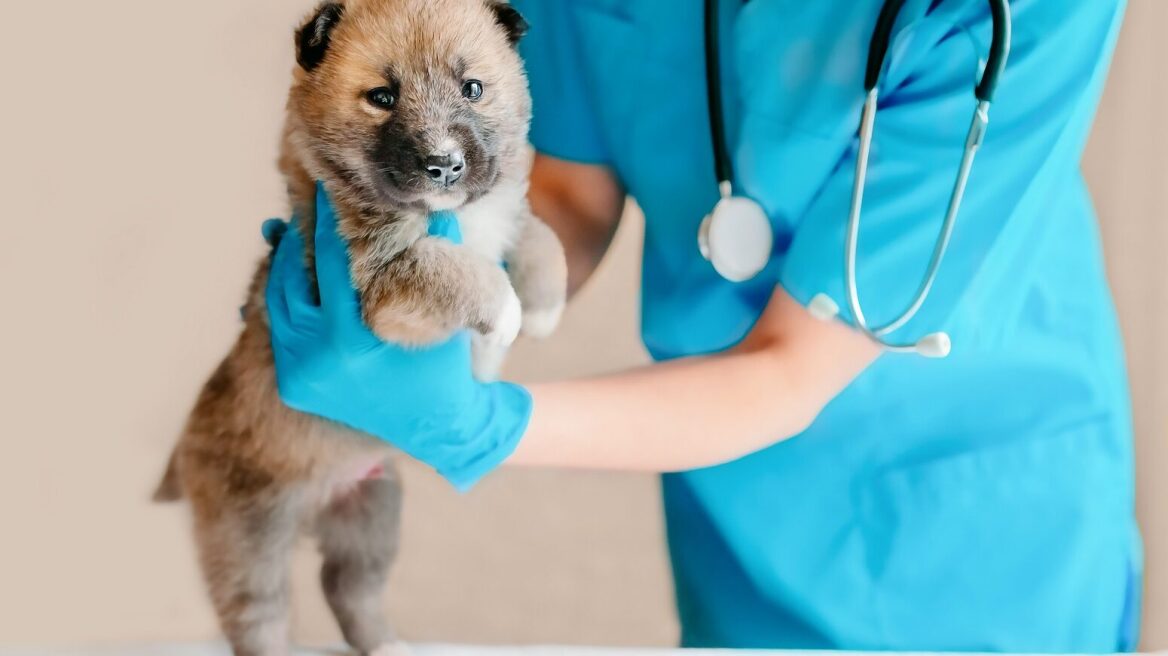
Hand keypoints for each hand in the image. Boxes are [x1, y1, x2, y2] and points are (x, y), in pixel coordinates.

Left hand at [264, 183, 531, 489]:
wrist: (439, 428)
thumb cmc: (448, 365)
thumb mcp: (448, 314)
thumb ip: (444, 261)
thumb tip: (438, 206)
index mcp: (353, 339)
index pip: (332, 262)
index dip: (331, 221)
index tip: (333, 186)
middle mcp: (318, 357)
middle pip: (297, 275)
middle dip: (306, 234)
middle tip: (312, 197)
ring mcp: (301, 373)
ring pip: (280, 299)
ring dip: (288, 262)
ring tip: (300, 230)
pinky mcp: (295, 383)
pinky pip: (280, 327)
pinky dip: (286, 296)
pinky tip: (297, 271)